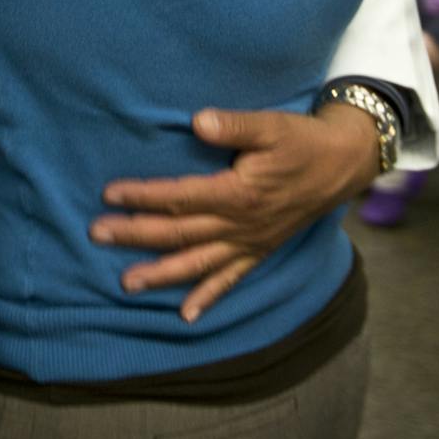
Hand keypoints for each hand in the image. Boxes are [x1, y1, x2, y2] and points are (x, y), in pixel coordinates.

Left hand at [89, 104, 382, 323]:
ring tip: (127, 284)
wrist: (342, 164)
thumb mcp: (272, 126)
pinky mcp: (260, 251)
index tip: (110, 194)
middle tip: (97, 234)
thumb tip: (198, 122)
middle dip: (136, 235)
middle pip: (179, 234)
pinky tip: (186, 315)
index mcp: (239, 194)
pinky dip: (208, 298)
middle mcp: (241, 226)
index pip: (180, 198)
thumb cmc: (303, 142)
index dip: (144, 196)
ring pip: (198, 264)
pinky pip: (231, 280)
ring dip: (161, 274)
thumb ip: (234, 125)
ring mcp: (250, 243)